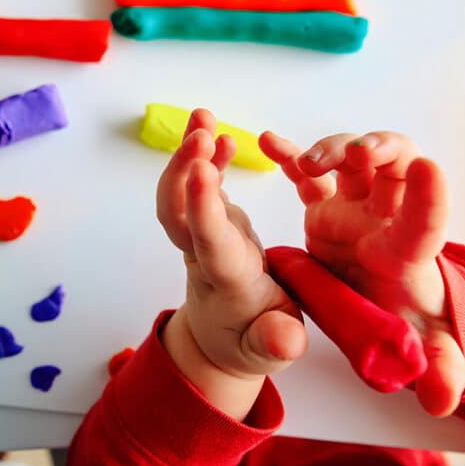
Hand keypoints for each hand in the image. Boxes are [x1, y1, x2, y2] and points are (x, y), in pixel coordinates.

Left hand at [158, 109, 306, 421]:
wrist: (223, 342)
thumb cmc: (253, 345)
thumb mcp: (274, 350)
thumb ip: (277, 342)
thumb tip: (286, 341)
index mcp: (228, 281)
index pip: (209, 240)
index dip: (201, 205)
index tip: (199, 168)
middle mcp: (207, 253)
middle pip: (178, 211)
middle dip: (183, 170)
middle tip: (198, 132)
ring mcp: (205, 236)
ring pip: (183, 194)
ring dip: (189, 154)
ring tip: (201, 115)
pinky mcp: (211, 225)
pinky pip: (201, 188)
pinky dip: (207, 159)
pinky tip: (217, 134)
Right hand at [259, 130, 464, 416]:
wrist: (383, 300)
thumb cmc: (403, 318)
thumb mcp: (422, 350)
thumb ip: (437, 371)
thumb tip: (443, 400)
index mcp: (405, 254)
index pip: (425, 224)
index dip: (430, 198)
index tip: (430, 170)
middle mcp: (383, 220)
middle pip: (395, 167)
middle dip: (381, 150)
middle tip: (359, 153)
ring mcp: (353, 208)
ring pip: (350, 159)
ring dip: (333, 148)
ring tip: (307, 162)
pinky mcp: (324, 207)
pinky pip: (306, 173)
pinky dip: (290, 154)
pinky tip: (267, 142)